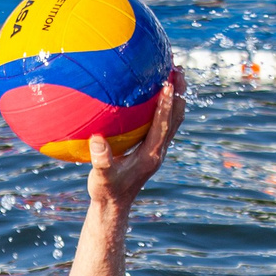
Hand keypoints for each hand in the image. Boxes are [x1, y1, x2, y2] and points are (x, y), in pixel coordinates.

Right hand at [88, 66, 185, 209]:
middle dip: (178, 93)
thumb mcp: (101, 177)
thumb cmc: (106, 192)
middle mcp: (158, 151)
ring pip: (173, 119)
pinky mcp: (151, 149)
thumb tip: (96, 139)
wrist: (114, 207)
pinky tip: (152, 93)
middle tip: (177, 68)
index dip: (166, 104)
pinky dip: (163, 106)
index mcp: (150, 155)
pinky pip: (162, 123)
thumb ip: (101, 160)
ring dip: (175, 97)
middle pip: (175, 118)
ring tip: (173, 74)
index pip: (163, 125)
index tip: (168, 83)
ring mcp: (157, 150)